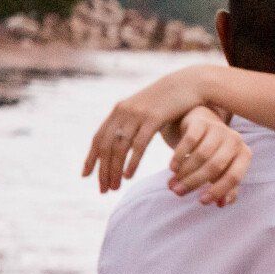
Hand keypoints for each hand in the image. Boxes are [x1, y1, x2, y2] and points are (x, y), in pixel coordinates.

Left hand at [81, 69, 209, 192]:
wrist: (189, 83)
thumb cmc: (169, 100)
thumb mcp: (146, 109)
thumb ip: (133, 121)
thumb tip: (123, 138)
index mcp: (119, 111)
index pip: (98, 138)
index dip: (90, 158)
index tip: (85, 176)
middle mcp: (123, 112)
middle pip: (106, 146)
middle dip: (103, 170)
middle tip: (103, 190)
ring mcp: (138, 114)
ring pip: (120, 147)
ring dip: (115, 169)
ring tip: (115, 187)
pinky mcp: (154, 118)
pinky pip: (139, 144)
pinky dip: (132, 161)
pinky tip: (129, 175)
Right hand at [168, 108, 250, 205]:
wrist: (202, 124)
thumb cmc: (215, 154)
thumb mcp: (223, 171)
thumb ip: (225, 189)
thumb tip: (220, 204)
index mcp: (244, 155)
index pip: (234, 177)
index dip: (218, 191)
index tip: (201, 202)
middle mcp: (235, 140)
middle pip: (215, 167)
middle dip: (195, 182)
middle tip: (178, 193)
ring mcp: (219, 129)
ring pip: (200, 155)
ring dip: (184, 172)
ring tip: (172, 184)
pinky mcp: (202, 121)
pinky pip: (189, 141)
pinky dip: (179, 156)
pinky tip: (172, 168)